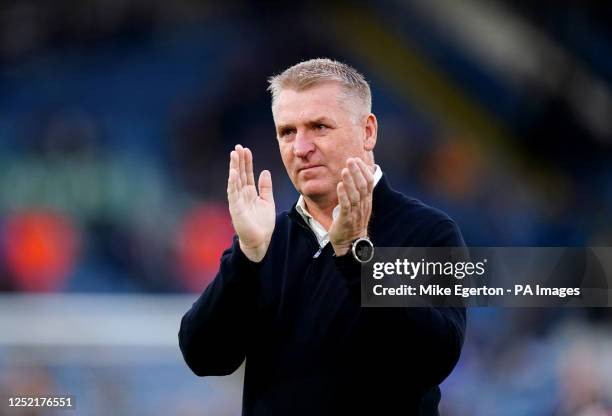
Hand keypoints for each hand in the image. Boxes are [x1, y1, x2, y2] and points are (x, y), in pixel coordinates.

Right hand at [227, 144, 274, 261]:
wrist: (261, 240)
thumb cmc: (263, 223)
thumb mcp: (267, 201)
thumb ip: (265, 187)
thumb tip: (264, 171)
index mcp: (250, 193)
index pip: (247, 173)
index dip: (247, 162)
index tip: (246, 149)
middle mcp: (242, 195)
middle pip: (240, 174)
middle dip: (239, 161)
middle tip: (238, 147)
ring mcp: (238, 201)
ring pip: (235, 181)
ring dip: (234, 168)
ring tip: (234, 155)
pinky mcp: (236, 209)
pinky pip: (233, 194)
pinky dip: (233, 183)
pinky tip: (233, 173)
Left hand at [329, 157, 373, 255]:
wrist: (350, 243)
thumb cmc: (353, 221)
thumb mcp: (359, 205)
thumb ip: (359, 191)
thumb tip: (358, 175)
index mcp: (367, 201)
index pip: (369, 182)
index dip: (363, 170)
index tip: (356, 160)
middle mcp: (363, 206)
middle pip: (363, 186)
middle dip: (357, 172)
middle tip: (350, 160)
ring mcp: (355, 213)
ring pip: (355, 195)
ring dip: (350, 182)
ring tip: (344, 170)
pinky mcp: (346, 219)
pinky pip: (346, 206)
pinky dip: (343, 195)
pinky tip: (339, 186)